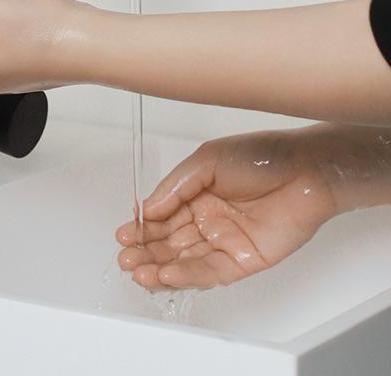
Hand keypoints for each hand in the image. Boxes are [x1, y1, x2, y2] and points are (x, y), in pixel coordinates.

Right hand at [116, 127, 340, 289]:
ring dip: (160, 268)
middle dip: (145, 252)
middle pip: (168, 242)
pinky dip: (186, 275)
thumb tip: (148, 208)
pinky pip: (209, 272)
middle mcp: (207, 219)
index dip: (141, 227)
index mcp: (195, 194)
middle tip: (125, 258)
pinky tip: (166, 274)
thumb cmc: (260, 156)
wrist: (306, 170)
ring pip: (184, 260)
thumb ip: (175, 187)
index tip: (124, 233)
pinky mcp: (243, 261)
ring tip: (138, 272)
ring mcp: (224, 241)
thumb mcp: (206, 161)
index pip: (161, 216)